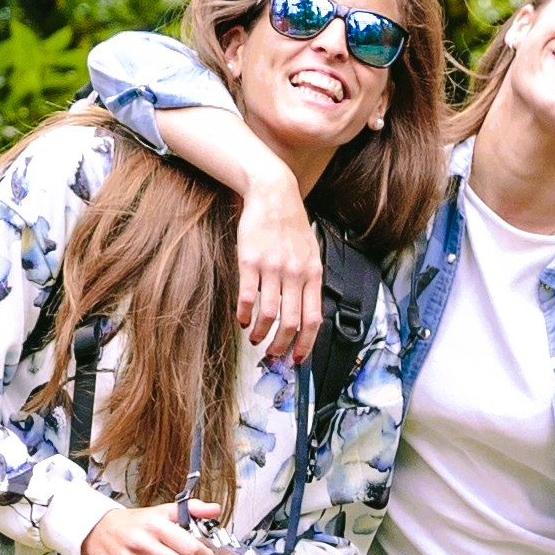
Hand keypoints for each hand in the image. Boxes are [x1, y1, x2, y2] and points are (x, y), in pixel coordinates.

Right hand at [231, 178, 321, 363]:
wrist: (273, 195)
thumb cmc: (291, 226)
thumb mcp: (310, 252)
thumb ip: (309, 280)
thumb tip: (306, 313)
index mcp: (313, 274)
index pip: (313, 318)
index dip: (306, 343)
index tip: (298, 359)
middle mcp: (295, 274)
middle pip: (290, 322)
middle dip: (281, 346)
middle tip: (272, 354)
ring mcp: (272, 268)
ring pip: (268, 314)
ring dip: (260, 333)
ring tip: (254, 338)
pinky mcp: (250, 261)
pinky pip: (247, 296)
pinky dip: (243, 314)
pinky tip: (241, 319)